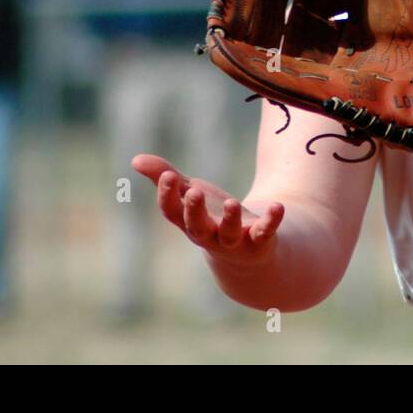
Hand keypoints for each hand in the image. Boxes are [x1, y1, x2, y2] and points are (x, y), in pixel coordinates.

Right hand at [131, 154, 284, 268]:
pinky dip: (271, 221)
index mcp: (189, 223)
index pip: (172, 213)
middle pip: (197, 227)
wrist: (247, 253)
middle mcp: (209, 236)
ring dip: (230, 219)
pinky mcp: (260, 242)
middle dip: (194, 211)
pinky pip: (265, 233)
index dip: (167, 196)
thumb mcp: (190, 194)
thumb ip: (166, 178)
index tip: (168, 175)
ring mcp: (234, 242)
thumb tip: (135, 159)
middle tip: (193, 192)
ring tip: (231, 202)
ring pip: (229, 234)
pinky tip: (277, 207)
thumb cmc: (212, 218)